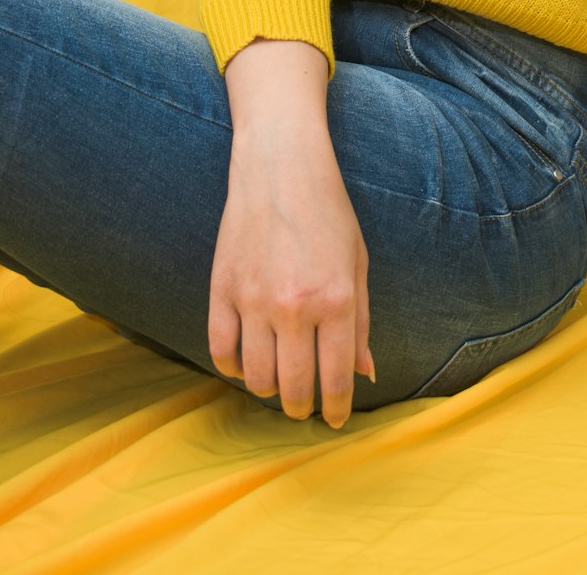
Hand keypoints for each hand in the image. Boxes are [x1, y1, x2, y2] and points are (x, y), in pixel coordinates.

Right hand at [208, 132, 374, 427]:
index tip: (334, 421)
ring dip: (269, 391)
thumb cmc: (328, 211)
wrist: (281, 165)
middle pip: (294, 387)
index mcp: (337, 300)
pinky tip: (246, 362)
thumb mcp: (358, 262)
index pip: (335, 379)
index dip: (335, 409)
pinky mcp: (222, 289)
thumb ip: (362, 322)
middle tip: (305, 406)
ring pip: (255, 378)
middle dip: (302, 407)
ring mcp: (254, 300)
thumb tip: (365, 374)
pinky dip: (233, 367)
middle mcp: (295, 307)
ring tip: (278, 384)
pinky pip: (221, 350)